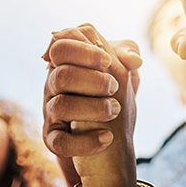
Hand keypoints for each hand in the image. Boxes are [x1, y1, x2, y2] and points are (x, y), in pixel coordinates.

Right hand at [43, 25, 140, 186]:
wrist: (106, 141)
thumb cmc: (108, 95)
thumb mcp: (120, 69)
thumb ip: (126, 54)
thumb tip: (135, 59)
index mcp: (66, 63)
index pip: (61, 44)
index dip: (84, 50)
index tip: (107, 61)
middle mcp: (53, 85)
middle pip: (60, 73)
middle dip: (92, 79)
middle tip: (114, 87)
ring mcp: (50, 112)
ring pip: (60, 106)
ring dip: (93, 108)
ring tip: (115, 110)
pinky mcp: (52, 140)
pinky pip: (60, 142)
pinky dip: (85, 141)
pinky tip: (107, 138)